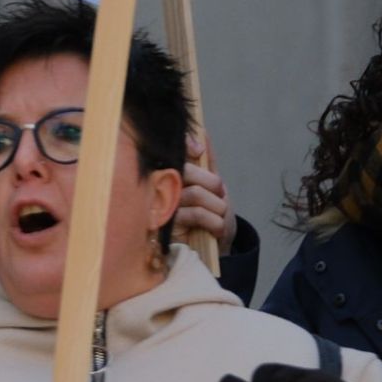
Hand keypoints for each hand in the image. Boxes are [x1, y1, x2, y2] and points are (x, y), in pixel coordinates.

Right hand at [172, 131, 234, 253]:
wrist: (215, 248)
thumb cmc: (212, 216)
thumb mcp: (213, 186)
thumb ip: (207, 161)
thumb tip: (201, 132)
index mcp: (170, 175)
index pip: (172, 152)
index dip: (184, 144)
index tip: (198, 150)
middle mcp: (160, 189)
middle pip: (185, 170)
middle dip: (211, 181)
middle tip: (221, 194)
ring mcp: (162, 209)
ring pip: (193, 193)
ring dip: (216, 205)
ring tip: (221, 215)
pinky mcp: (168, 229)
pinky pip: (195, 214)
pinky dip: (214, 220)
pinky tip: (217, 228)